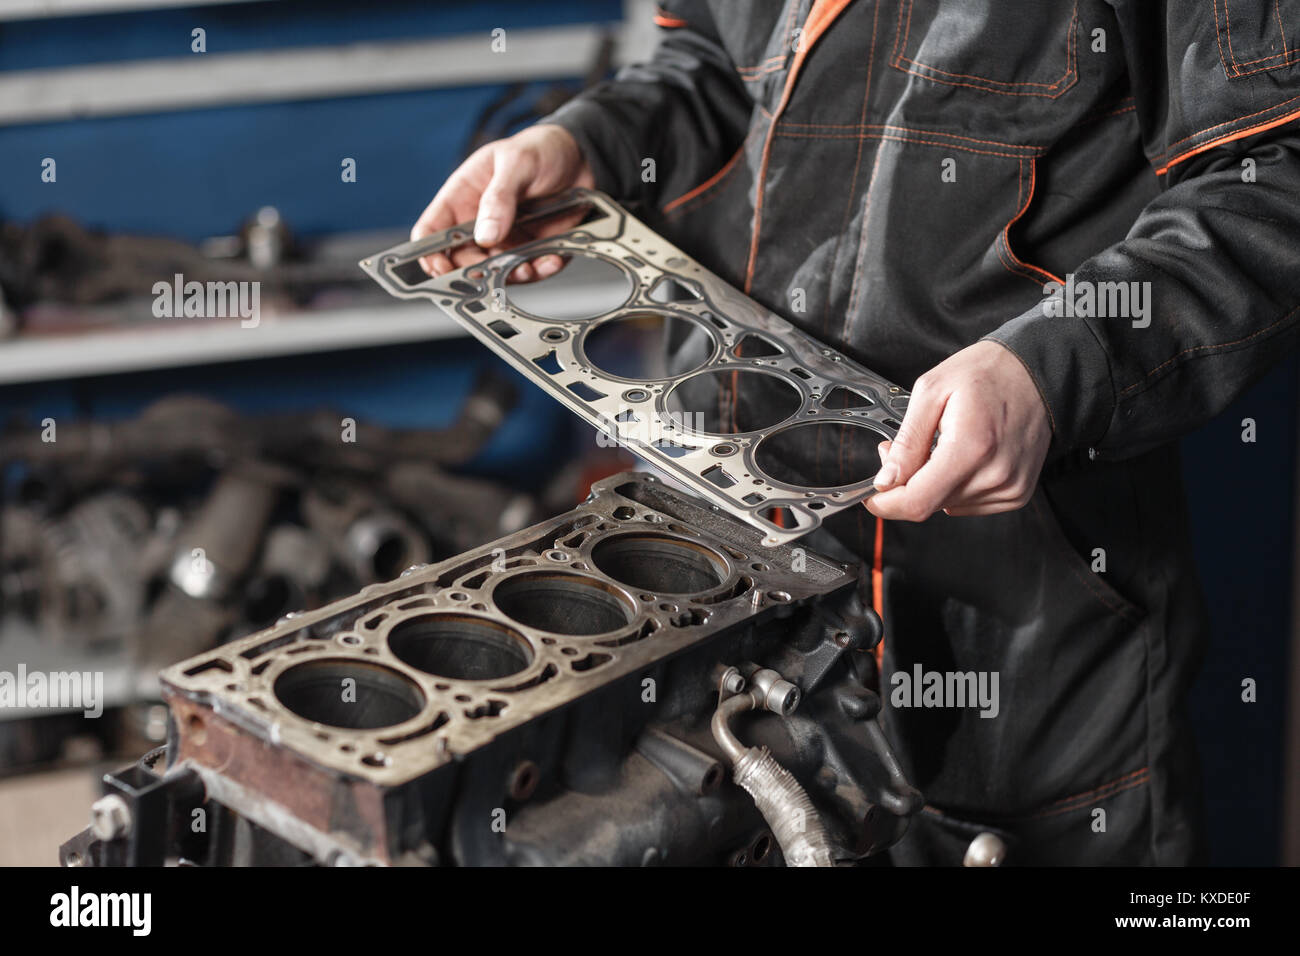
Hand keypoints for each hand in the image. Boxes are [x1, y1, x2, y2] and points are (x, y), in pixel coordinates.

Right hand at [410, 123, 594, 279]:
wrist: (581, 157)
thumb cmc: (540, 149)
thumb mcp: (517, 163)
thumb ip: (499, 198)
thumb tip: (485, 234)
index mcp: (463, 195)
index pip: (432, 230)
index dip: (429, 253)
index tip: (441, 267)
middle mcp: (480, 221)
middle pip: (462, 260)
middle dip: (475, 271)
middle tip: (491, 272)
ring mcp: (506, 238)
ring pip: (497, 271)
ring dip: (511, 275)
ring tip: (526, 267)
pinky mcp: (532, 248)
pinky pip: (531, 269)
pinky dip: (540, 270)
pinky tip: (550, 258)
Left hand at [865, 340, 1051, 520]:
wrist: (1038, 371)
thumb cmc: (988, 373)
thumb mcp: (932, 391)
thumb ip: (907, 442)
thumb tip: (886, 481)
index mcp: (972, 447)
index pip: (919, 501)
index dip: (887, 504)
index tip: (873, 496)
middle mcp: (995, 474)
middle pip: (930, 504)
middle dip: (907, 483)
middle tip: (907, 449)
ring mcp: (1010, 487)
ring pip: (948, 505)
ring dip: (934, 483)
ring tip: (942, 446)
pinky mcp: (1017, 493)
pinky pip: (971, 504)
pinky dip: (957, 486)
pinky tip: (966, 457)